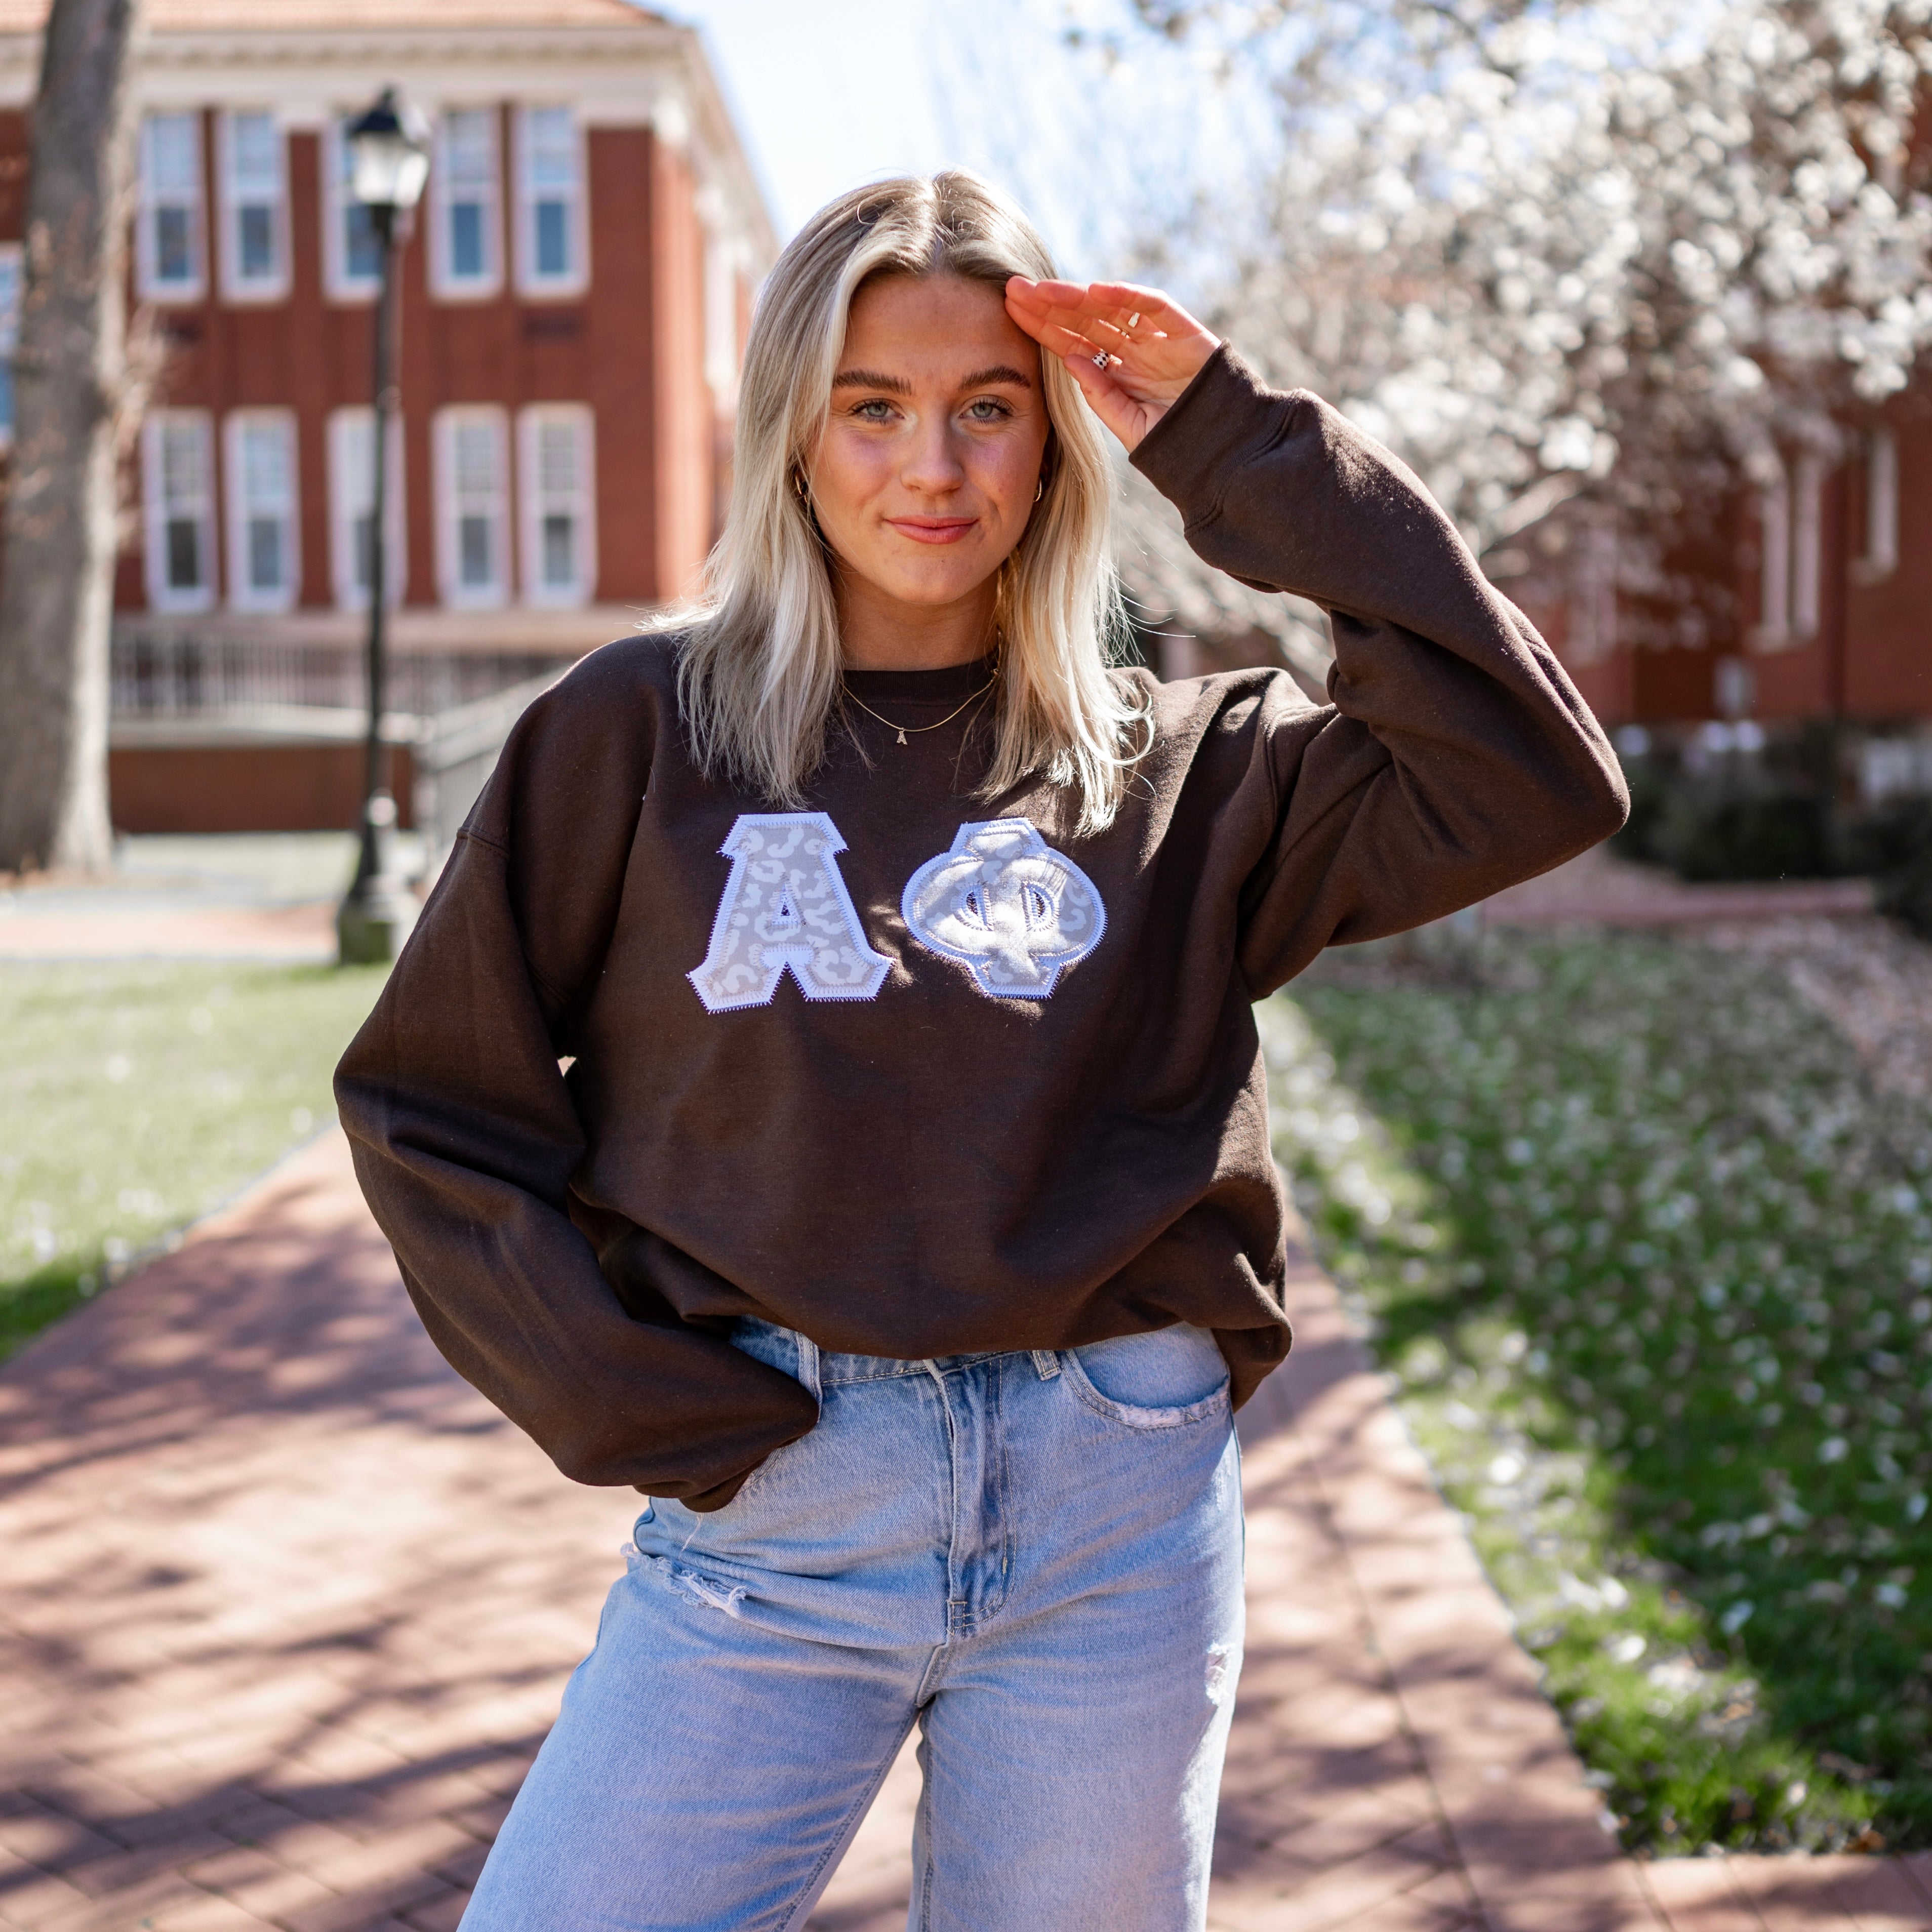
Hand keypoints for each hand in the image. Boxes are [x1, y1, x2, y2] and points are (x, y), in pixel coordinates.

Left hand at [1004, 277, 1220, 452]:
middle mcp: (1133, 348)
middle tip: (1014, 288)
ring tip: (1043, 290)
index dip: (1042, 326)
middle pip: (1085, 318)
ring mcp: (1157, 337)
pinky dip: (1128, 296)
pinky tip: (1096, 291)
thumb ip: (1100, 394)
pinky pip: (1154, 307)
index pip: (1072, 341)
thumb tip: (1068, 358)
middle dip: (1050, 303)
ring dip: (1077, 296)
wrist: (1224, 450)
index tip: (1010, 311)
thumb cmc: (1176, 443)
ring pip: (1112, 307)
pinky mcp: (1184, 331)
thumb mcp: (1128, 424)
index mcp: (1116, 371)